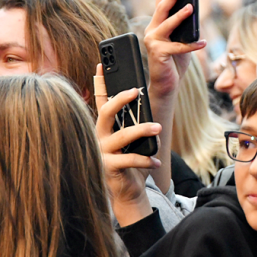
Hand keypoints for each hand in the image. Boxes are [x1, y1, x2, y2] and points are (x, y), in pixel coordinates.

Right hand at [95, 73, 160, 224]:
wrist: (128, 192)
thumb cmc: (133, 162)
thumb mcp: (135, 139)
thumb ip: (136, 122)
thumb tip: (148, 104)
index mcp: (106, 126)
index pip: (100, 100)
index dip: (99, 82)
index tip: (101, 63)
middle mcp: (100, 136)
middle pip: (105, 112)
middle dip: (120, 99)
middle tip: (137, 90)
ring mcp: (102, 151)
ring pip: (120, 136)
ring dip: (141, 130)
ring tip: (157, 128)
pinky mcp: (108, 167)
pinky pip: (128, 160)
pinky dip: (145, 159)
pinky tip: (156, 160)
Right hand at [144, 0, 206, 98]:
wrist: (167, 84)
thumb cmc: (175, 60)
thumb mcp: (182, 39)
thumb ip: (185, 26)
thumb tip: (194, 9)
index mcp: (157, 24)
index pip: (160, 1)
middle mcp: (152, 30)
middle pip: (161, 8)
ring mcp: (153, 41)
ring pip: (167, 24)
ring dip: (179, 15)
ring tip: (190, 7)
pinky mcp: (158, 53)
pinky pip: (178, 47)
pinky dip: (192, 45)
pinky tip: (203, 42)